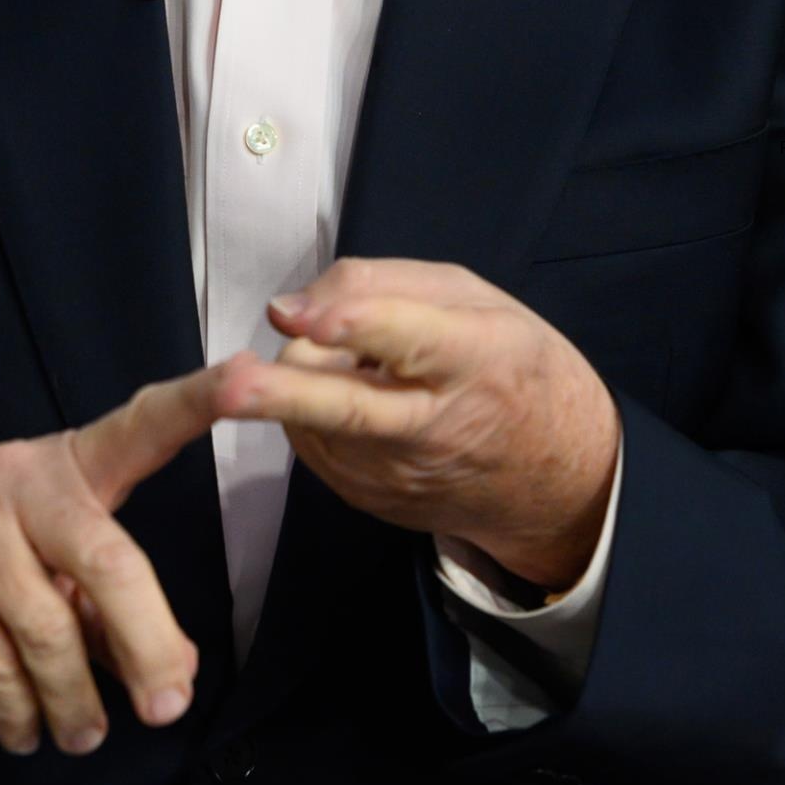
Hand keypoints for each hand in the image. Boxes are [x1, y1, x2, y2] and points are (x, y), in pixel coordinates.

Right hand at [0, 361, 252, 756]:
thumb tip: (171, 670)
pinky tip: (24, 729)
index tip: (249, 378)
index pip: (143, 424)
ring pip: (48, 635)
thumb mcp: (42, 543)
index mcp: (70, 464)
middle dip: (147, 645)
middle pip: (109, 564)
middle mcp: (22, 483)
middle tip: (168, 706)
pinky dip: (18, 713)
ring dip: (75, 703)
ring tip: (84, 734)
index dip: (198, 401)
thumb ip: (105, 595)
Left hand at [229, 257, 619, 590]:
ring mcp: (397, 474)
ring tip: (354, 362)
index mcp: (476, 359)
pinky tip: (356, 397)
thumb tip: (294, 306)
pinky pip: (310, 442)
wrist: (553, 476)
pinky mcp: (369, 498)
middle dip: (285, 395)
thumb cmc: (511, 366)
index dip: (354, 325)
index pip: (411, 340)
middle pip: (348, 409)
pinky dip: (310, 410)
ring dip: (304, 379)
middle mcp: (434, 424)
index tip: (303, 316)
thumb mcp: (473, 298)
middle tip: (231, 384)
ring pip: (311, 417)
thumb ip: (385, 286)